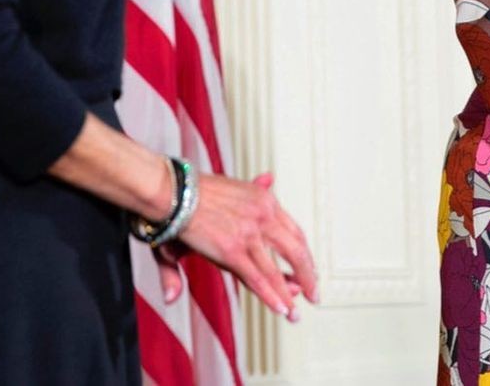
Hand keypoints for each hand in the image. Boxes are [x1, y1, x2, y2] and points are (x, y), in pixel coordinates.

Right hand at [176, 171, 317, 320]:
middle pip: (295, 251)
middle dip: (306, 276)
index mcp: (265, 199)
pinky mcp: (232, 251)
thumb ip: (254, 186)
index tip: (308, 268)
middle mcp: (262, 216)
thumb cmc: (199, 191)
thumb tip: (270, 177)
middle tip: (313, 293)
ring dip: (289, 295)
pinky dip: (271, 296)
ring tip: (295, 313)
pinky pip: (257, 278)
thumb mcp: (234, 187)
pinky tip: (282, 308)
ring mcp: (248, 234)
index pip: (293, 231)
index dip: (303, 253)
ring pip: (276, 271)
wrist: (175, 191)